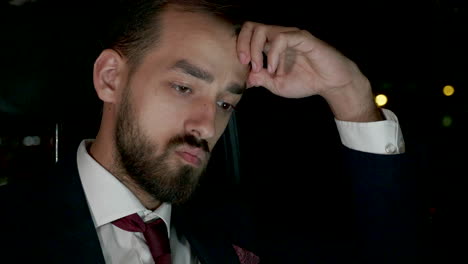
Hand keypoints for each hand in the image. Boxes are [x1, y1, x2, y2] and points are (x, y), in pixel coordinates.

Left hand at [237, 22, 382, 121]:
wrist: (330, 84)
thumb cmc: (306, 82)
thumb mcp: (277, 85)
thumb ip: (261, 79)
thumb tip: (245, 78)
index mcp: (271, 46)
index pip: (248, 34)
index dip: (240, 46)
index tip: (241, 66)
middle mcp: (279, 37)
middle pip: (252, 26)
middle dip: (243, 44)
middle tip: (246, 64)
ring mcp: (290, 35)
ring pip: (264, 29)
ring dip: (256, 50)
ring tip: (260, 69)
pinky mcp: (302, 38)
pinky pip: (282, 38)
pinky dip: (273, 54)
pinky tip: (275, 69)